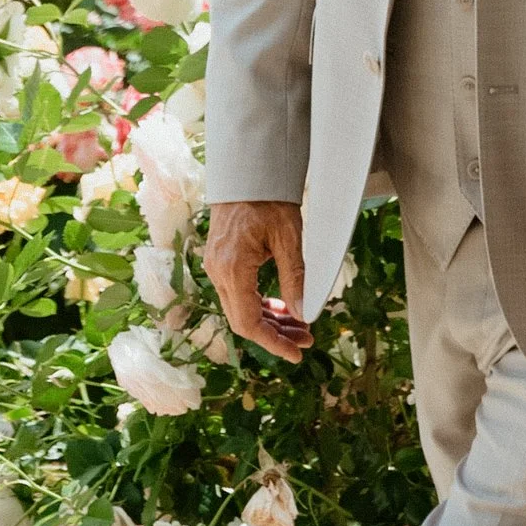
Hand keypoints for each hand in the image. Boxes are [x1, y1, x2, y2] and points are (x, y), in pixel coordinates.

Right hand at [204, 201, 313, 362]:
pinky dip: (261, 304)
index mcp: (233, 269)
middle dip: (276, 334)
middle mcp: (219, 272)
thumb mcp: (289, 237)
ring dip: (271, 320)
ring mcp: (217, 267)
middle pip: (244, 319)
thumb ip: (295, 278)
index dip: (272, 343)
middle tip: (307, 339)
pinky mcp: (222, 262)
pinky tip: (283, 307)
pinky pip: (240, 294)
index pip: (248, 322)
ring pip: (242, 308)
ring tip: (301, 326)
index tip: (296, 354)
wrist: (248, 172)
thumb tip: (303, 313)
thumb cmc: (269, 198)